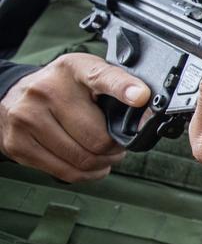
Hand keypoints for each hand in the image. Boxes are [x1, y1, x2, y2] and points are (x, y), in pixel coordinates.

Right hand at [0, 53, 148, 181]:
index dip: (124, 88)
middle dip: (115, 147)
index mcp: (73, 69)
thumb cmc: (61, 88)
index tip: (141, 97)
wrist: (12, 96)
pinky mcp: (18, 144)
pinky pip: (66, 172)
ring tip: (103, 154)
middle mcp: (46, 90)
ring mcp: (28, 118)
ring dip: (103, 163)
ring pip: (84, 159)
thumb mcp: (88, 74)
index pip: (102, 77)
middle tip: (117, 144)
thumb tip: (147, 112)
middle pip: (99, 138)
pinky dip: (86, 174)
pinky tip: (89, 164)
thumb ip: (117, 87)